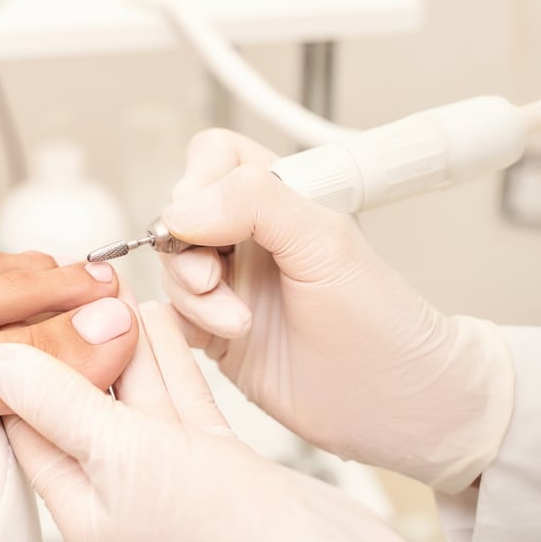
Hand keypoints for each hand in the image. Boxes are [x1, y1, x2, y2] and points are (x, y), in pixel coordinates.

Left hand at [0, 300, 398, 540]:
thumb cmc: (223, 536)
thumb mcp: (123, 458)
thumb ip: (62, 405)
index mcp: (81, 500)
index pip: (29, 418)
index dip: (23, 358)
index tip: (18, 306)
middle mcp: (120, 490)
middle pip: (83, 397)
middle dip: (77, 336)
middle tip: (70, 280)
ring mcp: (170, 475)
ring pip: (136, 391)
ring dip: (123, 338)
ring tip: (107, 285)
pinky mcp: (217, 463)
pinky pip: (182, 398)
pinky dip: (170, 358)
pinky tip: (157, 319)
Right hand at [157, 129, 513, 490]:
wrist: (395, 406)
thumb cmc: (384, 324)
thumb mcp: (325, 243)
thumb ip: (254, 204)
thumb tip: (181, 208)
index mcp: (282, 198)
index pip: (214, 159)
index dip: (198, 182)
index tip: (202, 220)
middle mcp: (251, 235)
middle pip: (180, 215)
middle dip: (188, 248)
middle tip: (214, 278)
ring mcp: (231, 282)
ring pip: (171, 266)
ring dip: (195, 295)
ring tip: (238, 322)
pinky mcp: (215, 329)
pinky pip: (170, 313)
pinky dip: (182, 323)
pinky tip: (220, 337)